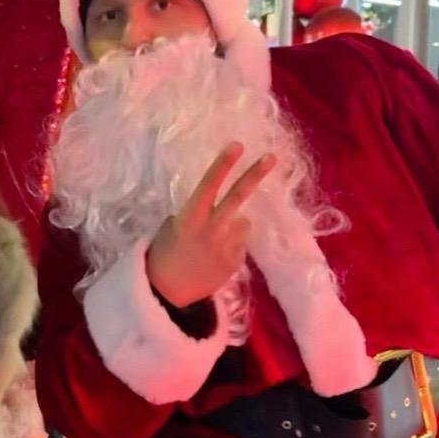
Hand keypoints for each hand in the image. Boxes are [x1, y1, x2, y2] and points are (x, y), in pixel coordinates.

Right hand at [145, 144, 275, 310]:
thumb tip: (221, 208)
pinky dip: (232, 244)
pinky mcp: (236, 260)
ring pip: (242, 222)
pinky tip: (216, 255)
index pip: (209, 184)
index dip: (223, 164)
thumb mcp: (174, 226)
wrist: (169, 292)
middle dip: (255, 174)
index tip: (237, 145)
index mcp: (191, 217)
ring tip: (213, 241)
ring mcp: (227, 245)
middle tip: (272, 156)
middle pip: (237, 196)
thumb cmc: (166, 253)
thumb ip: (198, 213)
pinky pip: (241, 241)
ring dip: (233, 225)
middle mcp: (211, 228)